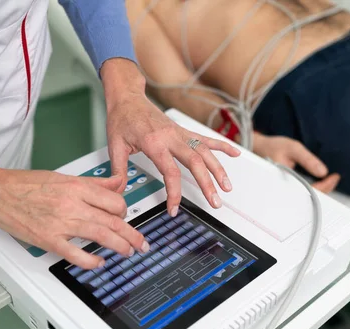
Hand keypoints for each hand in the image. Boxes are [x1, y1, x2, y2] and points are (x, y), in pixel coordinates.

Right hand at [0, 153, 147, 268]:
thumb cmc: (26, 185)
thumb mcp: (64, 177)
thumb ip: (94, 183)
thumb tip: (117, 183)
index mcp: (77, 187)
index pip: (114, 201)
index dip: (125, 211)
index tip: (126, 218)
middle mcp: (72, 204)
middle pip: (113, 220)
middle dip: (132, 235)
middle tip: (141, 243)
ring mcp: (61, 223)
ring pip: (101, 236)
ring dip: (120, 246)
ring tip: (128, 252)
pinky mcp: (49, 240)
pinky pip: (76, 254)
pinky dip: (92, 261)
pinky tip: (99, 262)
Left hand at [100, 59, 240, 216]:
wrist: (127, 97)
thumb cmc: (121, 119)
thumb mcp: (114, 146)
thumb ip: (118, 170)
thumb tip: (118, 190)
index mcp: (154, 143)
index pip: (170, 172)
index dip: (174, 193)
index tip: (174, 208)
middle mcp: (171, 137)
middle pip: (195, 162)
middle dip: (207, 184)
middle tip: (214, 202)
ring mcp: (180, 133)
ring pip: (204, 151)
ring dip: (218, 169)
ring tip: (227, 187)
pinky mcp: (183, 131)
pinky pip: (205, 139)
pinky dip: (222, 146)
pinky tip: (235, 153)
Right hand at [253, 133, 340, 192]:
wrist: (259, 148)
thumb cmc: (273, 147)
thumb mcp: (293, 148)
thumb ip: (308, 159)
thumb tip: (323, 172)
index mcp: (285, 181)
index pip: (308, 191)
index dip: (324, 186)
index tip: (334, 177)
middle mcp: (284, 188)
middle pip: (308, 197)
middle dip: (324, 190)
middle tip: (334, 179)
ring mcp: (285, 188)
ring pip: (305, 196)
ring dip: (319, 189)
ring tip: (329, 180)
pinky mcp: (286, 186)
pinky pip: (301, 192)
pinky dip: (313, 188)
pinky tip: (319, 181)